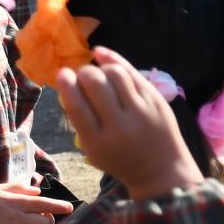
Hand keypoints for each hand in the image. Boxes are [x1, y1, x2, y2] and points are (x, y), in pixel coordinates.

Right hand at [56, 49, 204, 202]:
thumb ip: (81, 122)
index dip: (67, 85)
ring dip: (101, 68)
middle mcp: (119, 125)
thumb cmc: (120, 158)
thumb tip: (68, 85)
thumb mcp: (94, 150)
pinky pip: (133, 73)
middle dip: (84, 73)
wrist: (160, 168)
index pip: (77, 107)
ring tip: (97, 72)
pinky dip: (115, 61)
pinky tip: (101, 55)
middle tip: (81, 74)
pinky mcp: (155, 99)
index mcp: (98, 142)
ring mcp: (140, 110)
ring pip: (116, 74)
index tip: (62, 73)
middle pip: (96, 84)